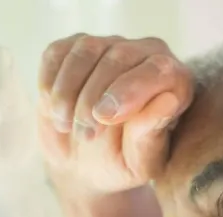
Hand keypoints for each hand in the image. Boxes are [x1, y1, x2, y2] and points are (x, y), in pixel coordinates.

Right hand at [38, 34, 193, 195]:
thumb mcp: (139, 163)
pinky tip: (54, 110)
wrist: (84, 165)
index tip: (105, 117)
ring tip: (65, 125)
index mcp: (172, 80)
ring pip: (86, 50)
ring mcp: (107, 46)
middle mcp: (143, 54)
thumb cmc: (120, 163)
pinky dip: (50, 83)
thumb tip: (167, 100)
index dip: (130, 89)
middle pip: (120, 56)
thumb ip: (151, 135)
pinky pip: (57, 54)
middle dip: (95, 97)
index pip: (158, 69)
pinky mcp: (72, 49)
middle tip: (86, 135)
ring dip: (69, 91)